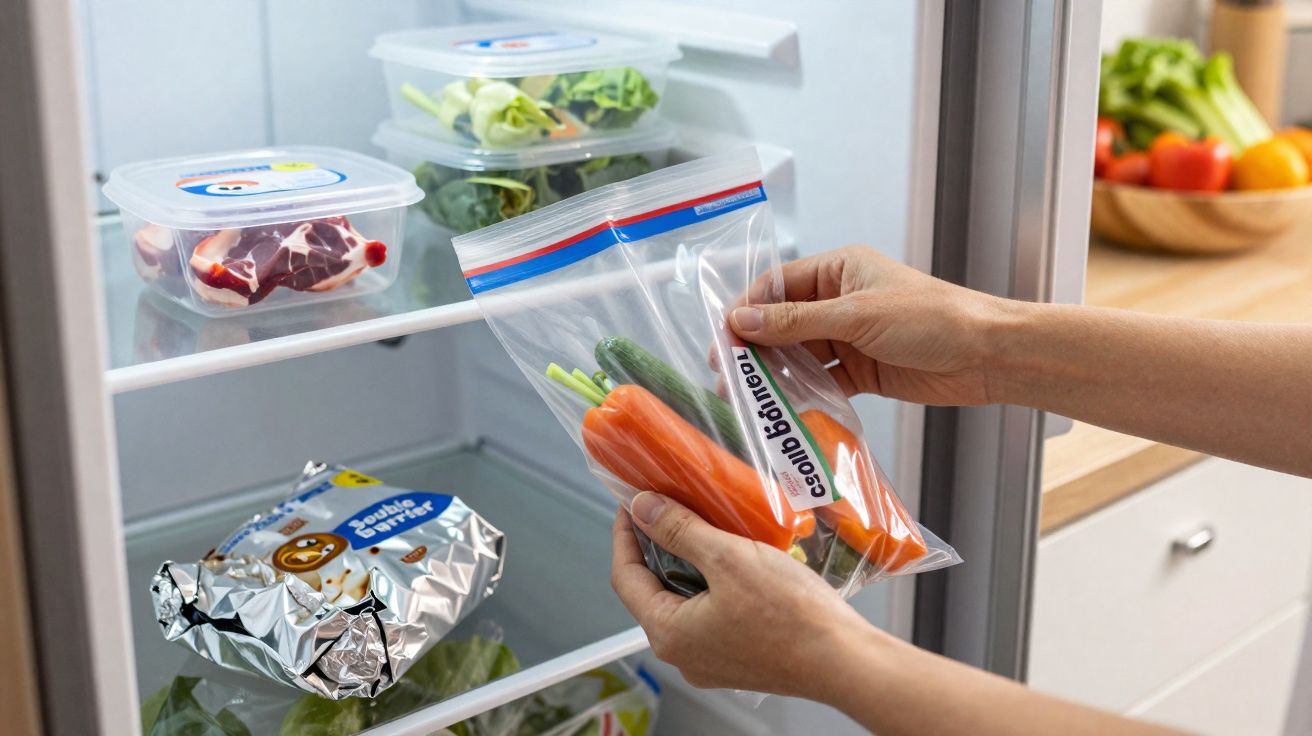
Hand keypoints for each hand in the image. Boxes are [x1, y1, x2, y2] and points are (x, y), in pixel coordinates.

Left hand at [610, 492, 876, 697]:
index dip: (625, 534)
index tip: (632, 502)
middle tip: (669, 506)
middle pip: (653, 589)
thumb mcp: (728, 558)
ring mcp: (712, 660)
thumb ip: (680, 531)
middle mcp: (684, 654)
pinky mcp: (740, 659)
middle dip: (658, 546)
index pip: (626, 577)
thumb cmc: (791, 615)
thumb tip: (643, 508)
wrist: (845, 660)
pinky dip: (714, 582)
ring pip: (685, 600)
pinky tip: (735, 558)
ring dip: (690, 562)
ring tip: (704, 524)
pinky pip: (712, 613)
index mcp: (669, 633)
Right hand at [728, 246, 1016, 405]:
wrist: (987, 355)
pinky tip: (783, 410)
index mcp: (838, 269)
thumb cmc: (931, 318)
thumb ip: (796, 321)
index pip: (777, 286)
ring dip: (775, 375)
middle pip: (782, 323)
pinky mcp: (860, 370)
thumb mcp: (857, 316)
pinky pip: (820, 381)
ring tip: (748, 399)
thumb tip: (742, 320)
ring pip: (798, 355)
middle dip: (754, 348)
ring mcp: (849, 337)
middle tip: (728, 377)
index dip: (747, 312)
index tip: (724, 341)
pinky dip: (802, 395)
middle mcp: (839, 300)